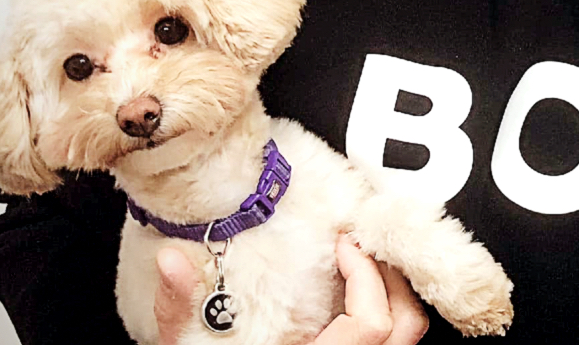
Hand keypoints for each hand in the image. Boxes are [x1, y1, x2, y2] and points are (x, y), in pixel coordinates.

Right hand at [153, 239, 428, 344]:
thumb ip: (182, 310)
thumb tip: (172, 259)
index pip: (372, 323)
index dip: (366, 274)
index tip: (344, 244)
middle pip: (406, 327)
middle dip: (391, 278)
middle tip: (362, 246)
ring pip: (405, 340)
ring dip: (393, 297)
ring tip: (365, 266)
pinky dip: (385, 319)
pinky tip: (358, 299)